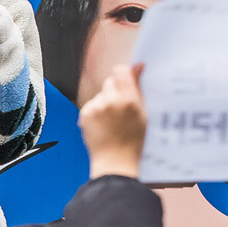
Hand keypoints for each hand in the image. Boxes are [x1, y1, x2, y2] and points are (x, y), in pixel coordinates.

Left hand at [79, 63, 146, 179]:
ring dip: (105, 102)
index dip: (123, 75)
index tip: (126, 82)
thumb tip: (138, 66)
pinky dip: (96, 111)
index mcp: (128, 99)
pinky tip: (103, 125)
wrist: (115, 161)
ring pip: (100, 94)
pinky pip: (92, 104)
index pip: (121, 71)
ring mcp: (96, 107)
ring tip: (112, 121)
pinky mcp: (85, 114)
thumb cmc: (133, 139)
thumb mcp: (143, 113)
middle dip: (115, 91)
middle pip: (109, 82)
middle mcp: (110, 100)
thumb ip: (138, 87)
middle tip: (121, 108)